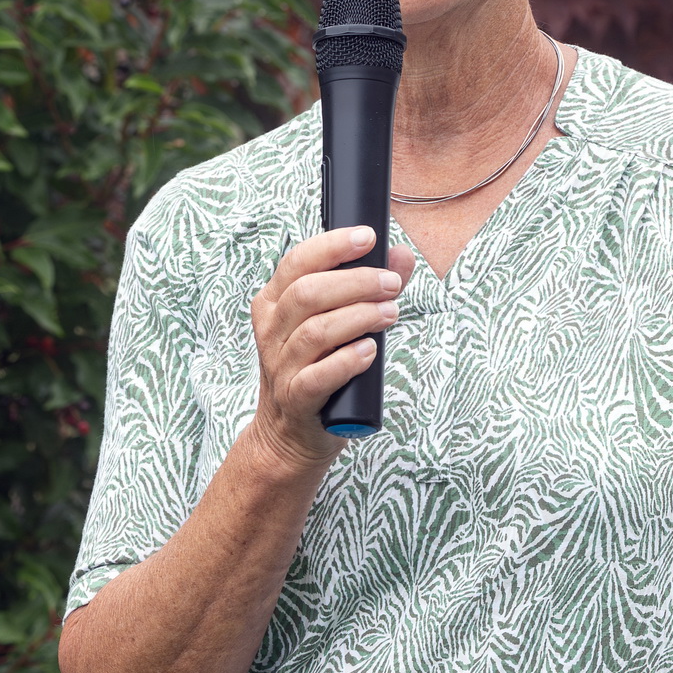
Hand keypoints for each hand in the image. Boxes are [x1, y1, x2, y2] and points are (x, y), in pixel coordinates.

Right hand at [245, 227, 411, 470]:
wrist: (288, 435)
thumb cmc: (316, 368)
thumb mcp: (334, 324)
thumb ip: (366, 289)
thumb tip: (400, 256)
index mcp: (274, 303)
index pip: (297, 262)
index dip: (333, 246)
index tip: (368, 237)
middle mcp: (271, 331)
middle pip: (308, 293)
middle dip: (356, 282)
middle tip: (391, 284)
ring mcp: (280, 367)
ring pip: (315, 332)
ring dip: (359, 317)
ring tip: (390, 312)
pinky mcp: (295, 399)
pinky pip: (318, 376)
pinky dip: (346, 361)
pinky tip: (369, 351)